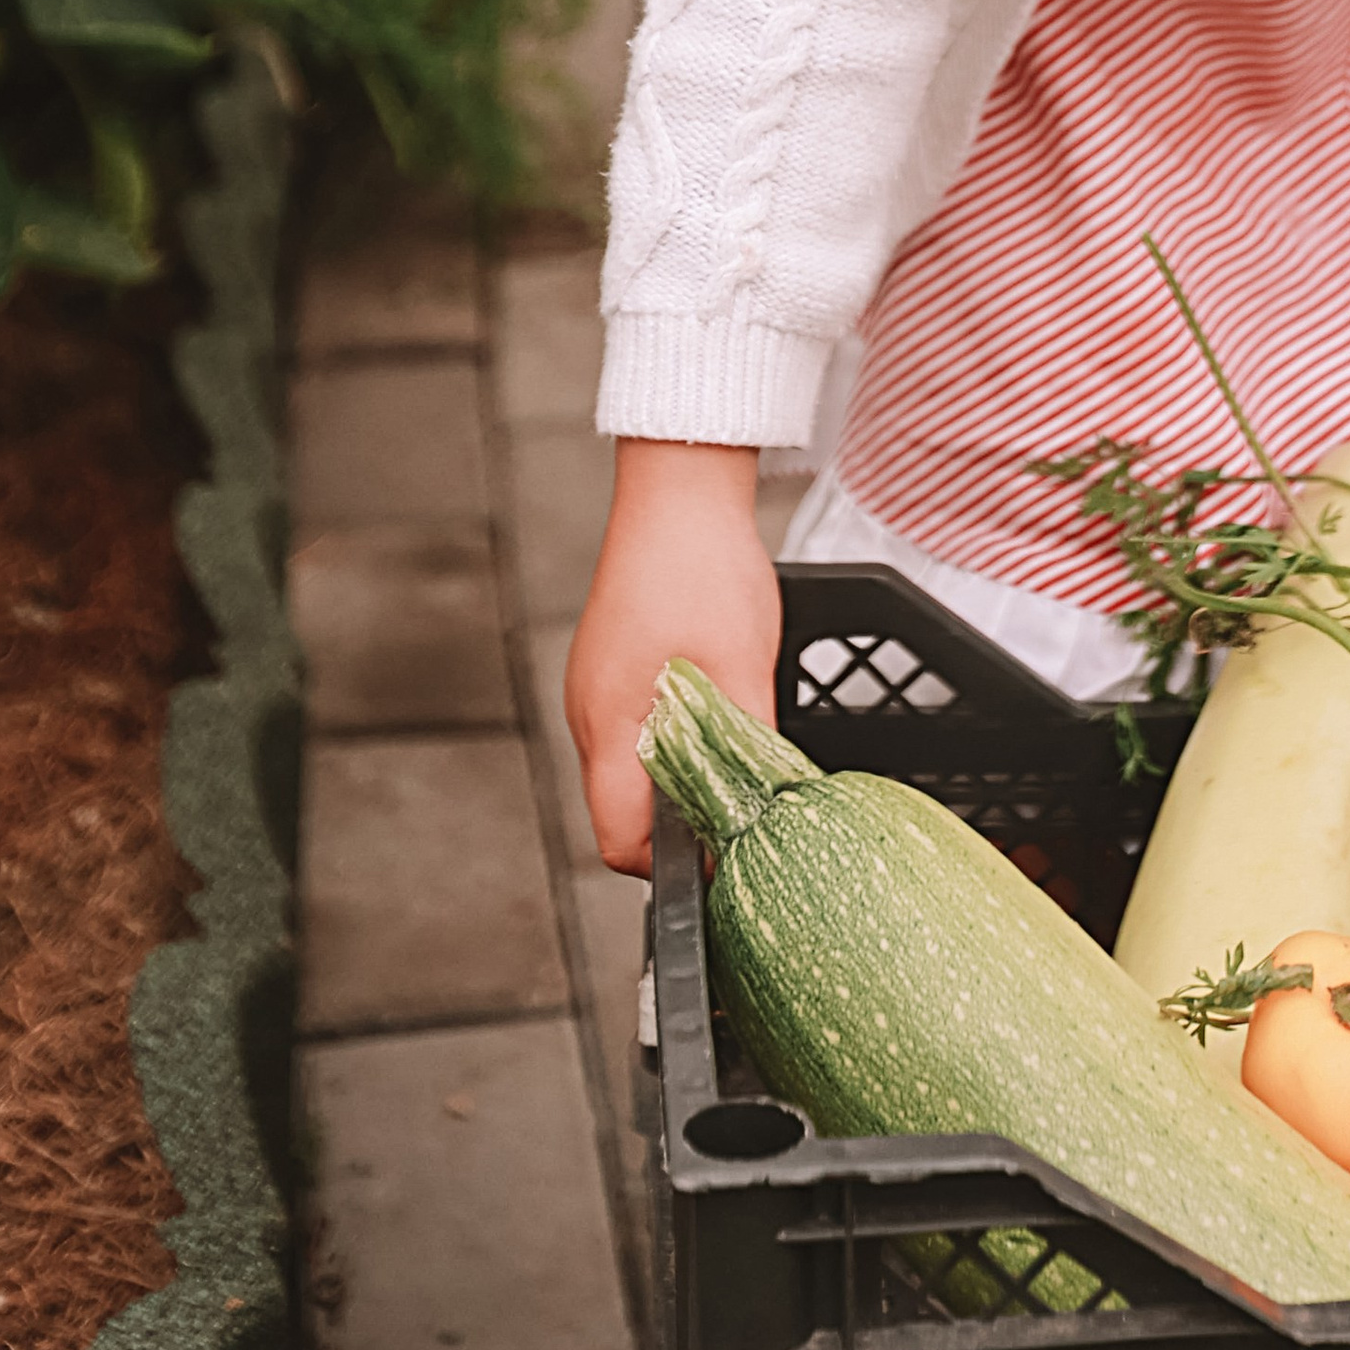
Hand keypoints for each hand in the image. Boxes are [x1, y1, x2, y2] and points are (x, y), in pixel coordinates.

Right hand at [565, 438, 782, 876]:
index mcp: (610, 724)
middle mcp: (590, 712)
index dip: (671, 864)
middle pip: (622, 809)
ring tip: (732, 748)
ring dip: (679, 773)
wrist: (680, 486)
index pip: (619, 841)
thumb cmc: (704, 566)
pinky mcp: (612, 662)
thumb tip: (759, 810)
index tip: (725, 852)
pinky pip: (635, 725)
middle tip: (741, 804)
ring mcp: (596, 685)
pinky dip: (672, 733)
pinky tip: (713, 705)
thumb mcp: (744, 668)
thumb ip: (745, 748)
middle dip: (679, 820)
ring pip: (631, 767)